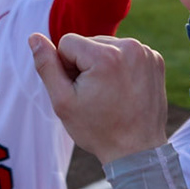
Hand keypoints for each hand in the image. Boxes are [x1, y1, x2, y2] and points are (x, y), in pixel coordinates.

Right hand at [28, 33, 168, 163]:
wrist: (137, 151)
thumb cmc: (97, 129)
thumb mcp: (63, 101)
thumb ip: (46, 66)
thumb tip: (34, 37)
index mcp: (105, 56)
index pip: (67, 42)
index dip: (66, 67)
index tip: (79, 90)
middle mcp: (129, 47)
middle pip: (88, 42)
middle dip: (85, 64)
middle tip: (95, 95)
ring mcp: (146, 53)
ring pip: (106, 46)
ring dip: (102, 64)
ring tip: (109, 93)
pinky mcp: (155, 60)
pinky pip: (126, 52)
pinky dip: (121, 66)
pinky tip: (123, 89)